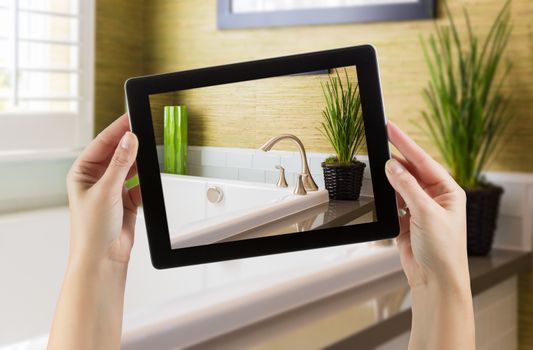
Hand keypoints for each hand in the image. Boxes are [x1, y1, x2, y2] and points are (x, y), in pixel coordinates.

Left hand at [50, 114, 139, 349]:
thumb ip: (121, 164)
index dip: (117, 130)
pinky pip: (139, 184)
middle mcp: (96, 180)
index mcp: (82, 173)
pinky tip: (150, 174)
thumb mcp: (106, 191)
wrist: (103, 259)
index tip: (131, 117)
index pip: (102, 144)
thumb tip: (129, 139)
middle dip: (130, 144)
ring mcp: (112, 190)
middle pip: (117, 154)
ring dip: (139, 161)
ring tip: (150, 150)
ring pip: (130, 167)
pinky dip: (145, 180)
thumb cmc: (92, 230)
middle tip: (144, 129)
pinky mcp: (127, 201)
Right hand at [385, 122, 467, 289]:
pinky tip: (381, 192)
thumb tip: (391, 166)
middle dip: (395, 160)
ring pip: (400, 186)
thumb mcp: (426, 213)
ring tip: (377, 169)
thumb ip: (407, 187)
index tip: (391, 128)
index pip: (423, 161)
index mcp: (449, 191)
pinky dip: (386, 197)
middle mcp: (435, 198)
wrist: (434, 280)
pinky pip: (393, 202)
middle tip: (378, 143)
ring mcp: (419, 209)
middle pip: (411, 171)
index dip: (406, 143)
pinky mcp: (406, 221)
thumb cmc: (443, 250)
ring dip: (389, 180)